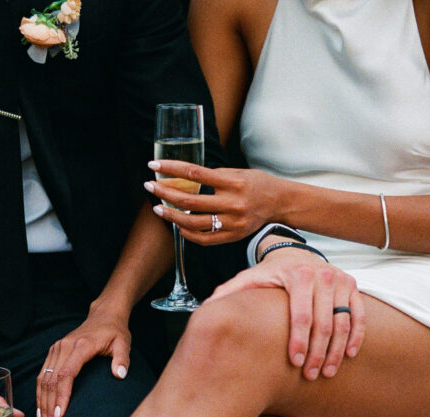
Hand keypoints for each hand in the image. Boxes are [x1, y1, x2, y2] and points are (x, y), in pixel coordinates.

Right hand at [36, 301, 130, 416]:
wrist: (103, 315)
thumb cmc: (115, 332)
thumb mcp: (124, 343)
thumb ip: (122, 359)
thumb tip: (119, 375)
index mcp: (80, 346)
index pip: (66, 374)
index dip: (61, 396)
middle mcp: (64, 347)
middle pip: (51, 381)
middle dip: (49, 408)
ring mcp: (56, 349)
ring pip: (43, 381)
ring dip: (42, 405)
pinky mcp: (53, 353)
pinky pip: (42, 376)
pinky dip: (40, 395)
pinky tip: (41, 412)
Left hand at [144, 162, 281, 243]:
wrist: (279, 202)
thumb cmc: (256, 183)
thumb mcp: (237, 172)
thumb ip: (213, 176)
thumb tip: (183, 176)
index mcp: (232, 182)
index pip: (195, 173)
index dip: (172, 169)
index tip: (154, 164)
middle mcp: (232, 203)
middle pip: (190, 200)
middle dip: (165, 193)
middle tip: (150, 186)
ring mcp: (232, 222)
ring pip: (193, 223)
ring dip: (172, 216)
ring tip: (159, 209)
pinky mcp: (232, 236)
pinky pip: (204, 238)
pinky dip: (188, 233)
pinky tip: (178, 226)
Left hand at [206, 249, 365, 379]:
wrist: (295, 255)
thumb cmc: (269, 275)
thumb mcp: (248, 279)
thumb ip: (228, 293)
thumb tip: (206, 310)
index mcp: (298, 274)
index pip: (301, 314)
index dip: (299, 340)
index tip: (295, 363)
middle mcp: (323, 276)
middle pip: (324, 322)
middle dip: (318, 352)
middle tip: (311, 375)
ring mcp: (340, 281)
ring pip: (343, 322)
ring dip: (337, 350)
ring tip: (328, 373)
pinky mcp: (352, 287)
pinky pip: (358, 315)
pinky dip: (356, 336)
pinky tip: (349, 355)